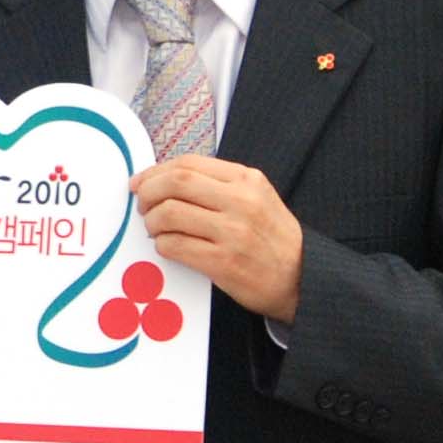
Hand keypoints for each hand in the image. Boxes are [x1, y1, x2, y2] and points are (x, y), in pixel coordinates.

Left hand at [132, 156, 303, 325]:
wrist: (301, 279)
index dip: (156, 171)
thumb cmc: (272, 238)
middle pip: (175, 183)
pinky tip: (167, 247)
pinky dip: (162, 245)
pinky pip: (175, 245)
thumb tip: (165, 179)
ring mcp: (232, 232)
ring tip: (155, 229)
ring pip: (169, 213)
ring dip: (152, 222)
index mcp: (247, 179)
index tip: (141, 182)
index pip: (188, 164)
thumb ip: (219, 185)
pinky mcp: (223, 262)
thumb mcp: (257, 197)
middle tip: (142, 206)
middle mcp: (241, 201)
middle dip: (148, 193)